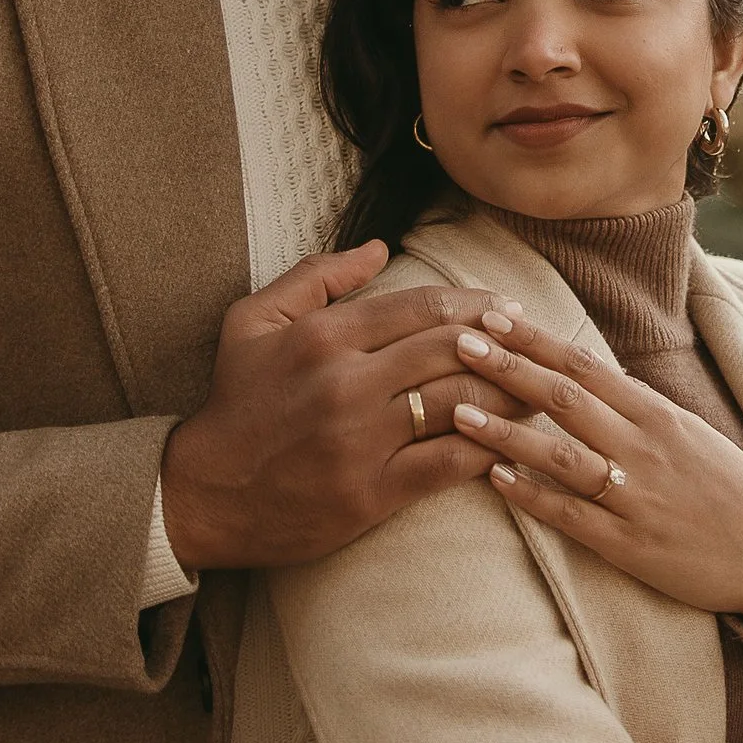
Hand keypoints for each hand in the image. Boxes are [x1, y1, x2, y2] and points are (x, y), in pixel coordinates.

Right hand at [159, 245, 528, 572]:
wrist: (202, 494)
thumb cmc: (234, 403)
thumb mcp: (253, 322)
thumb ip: (316, 277)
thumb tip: (379, 247)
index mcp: (324, 335)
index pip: (423, 306)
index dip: (476, 304)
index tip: (507, 309)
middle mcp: (347, 382)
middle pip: (453, 350)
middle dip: (506, 344)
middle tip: (537, 345)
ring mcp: (362, 440)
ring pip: (461, 403)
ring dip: (510, 396)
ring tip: (540, 391)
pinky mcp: (372, 493)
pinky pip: (449, 463)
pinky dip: (489, 451)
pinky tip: (512, 444)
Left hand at [450, 315, 742, 626]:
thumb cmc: (727, 489)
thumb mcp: (687, 432)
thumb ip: (635, 407)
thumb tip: (584, 375)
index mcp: (657, 413)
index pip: (585, 364)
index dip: (534, 340)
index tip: (492, 317)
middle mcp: (645, 446)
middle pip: (566, 398)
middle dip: (509, 369)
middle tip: (459, 343)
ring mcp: (636, 495)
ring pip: (562, 454)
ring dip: (507, 432)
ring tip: (460, 411)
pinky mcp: (631, 544)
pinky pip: (572, 515)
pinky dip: (532, 496)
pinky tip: (495, 480)